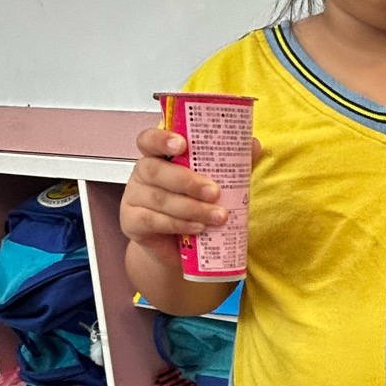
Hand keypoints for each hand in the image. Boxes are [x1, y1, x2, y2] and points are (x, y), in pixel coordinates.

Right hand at [119, 126, 261, 267]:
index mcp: (159, 156)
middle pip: (154, 169)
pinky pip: (153, 221)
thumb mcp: (215, 182)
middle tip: (215, 191)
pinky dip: (178, 224)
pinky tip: (198, 227)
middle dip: (187, 181)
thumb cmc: (196, 206)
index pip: (149, 139)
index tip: (182, 144)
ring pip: (159, 198)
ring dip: (191, 207)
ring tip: (218, 216)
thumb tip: (253, 145)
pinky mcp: (132, 223)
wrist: (180, 247)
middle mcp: (143, 173)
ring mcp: (133, 198)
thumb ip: (231, 163)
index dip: (161, 139)